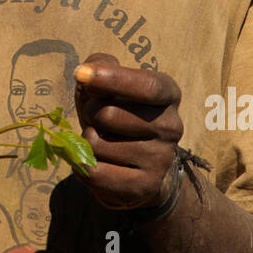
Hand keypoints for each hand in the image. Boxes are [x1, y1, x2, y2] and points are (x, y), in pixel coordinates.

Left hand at [73, 53, 182, 210]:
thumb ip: (99, 67)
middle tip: (95, 118)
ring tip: (101, 141)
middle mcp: (171, 126)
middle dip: (89, 113)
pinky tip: (93, 162)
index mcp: (168, 95)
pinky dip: (82, 165)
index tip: (81, 74)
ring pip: (97, 145)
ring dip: (87, 141)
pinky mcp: (146, 185)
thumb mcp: (111, 85)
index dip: (112, 79)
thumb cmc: (118, 114)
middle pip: (109, 114)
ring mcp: (161, 158)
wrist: (138, 168)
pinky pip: (96, 173)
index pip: (146, 86)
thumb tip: (85, 75)